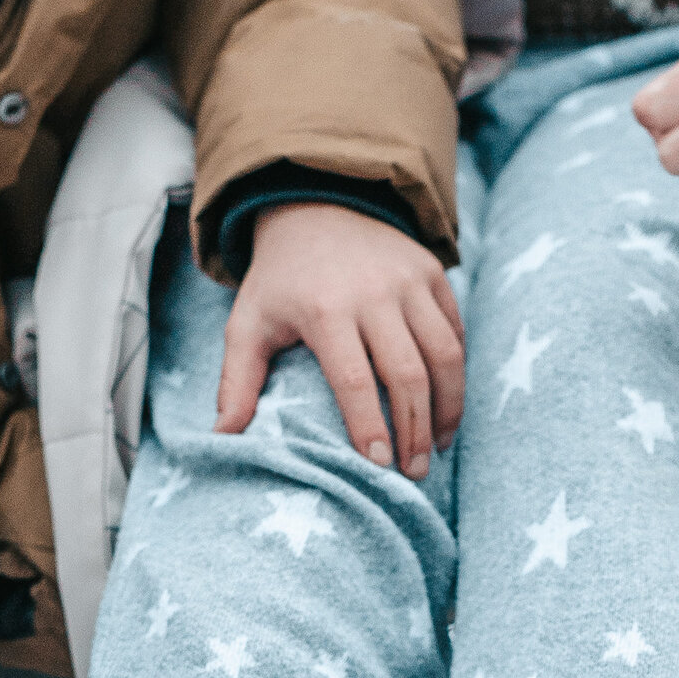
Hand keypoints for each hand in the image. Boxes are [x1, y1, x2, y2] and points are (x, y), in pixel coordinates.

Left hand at [221, 203, 464, 478]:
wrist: (316, 205)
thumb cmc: (280, 280)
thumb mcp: (247, 323)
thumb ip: (237, 382)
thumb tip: (222, 438)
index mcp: (325, 310)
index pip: (355, 381)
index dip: (370, 427)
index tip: (379, 467)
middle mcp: (374, 293)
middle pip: (408, 374)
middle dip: (416, 431)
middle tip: (416, 472)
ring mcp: (409, 281)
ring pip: (445, 354)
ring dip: (447, 407)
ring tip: (439, 444)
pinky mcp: (432, 272)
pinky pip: (455, 330)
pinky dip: (456, 372)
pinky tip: (446, 405)